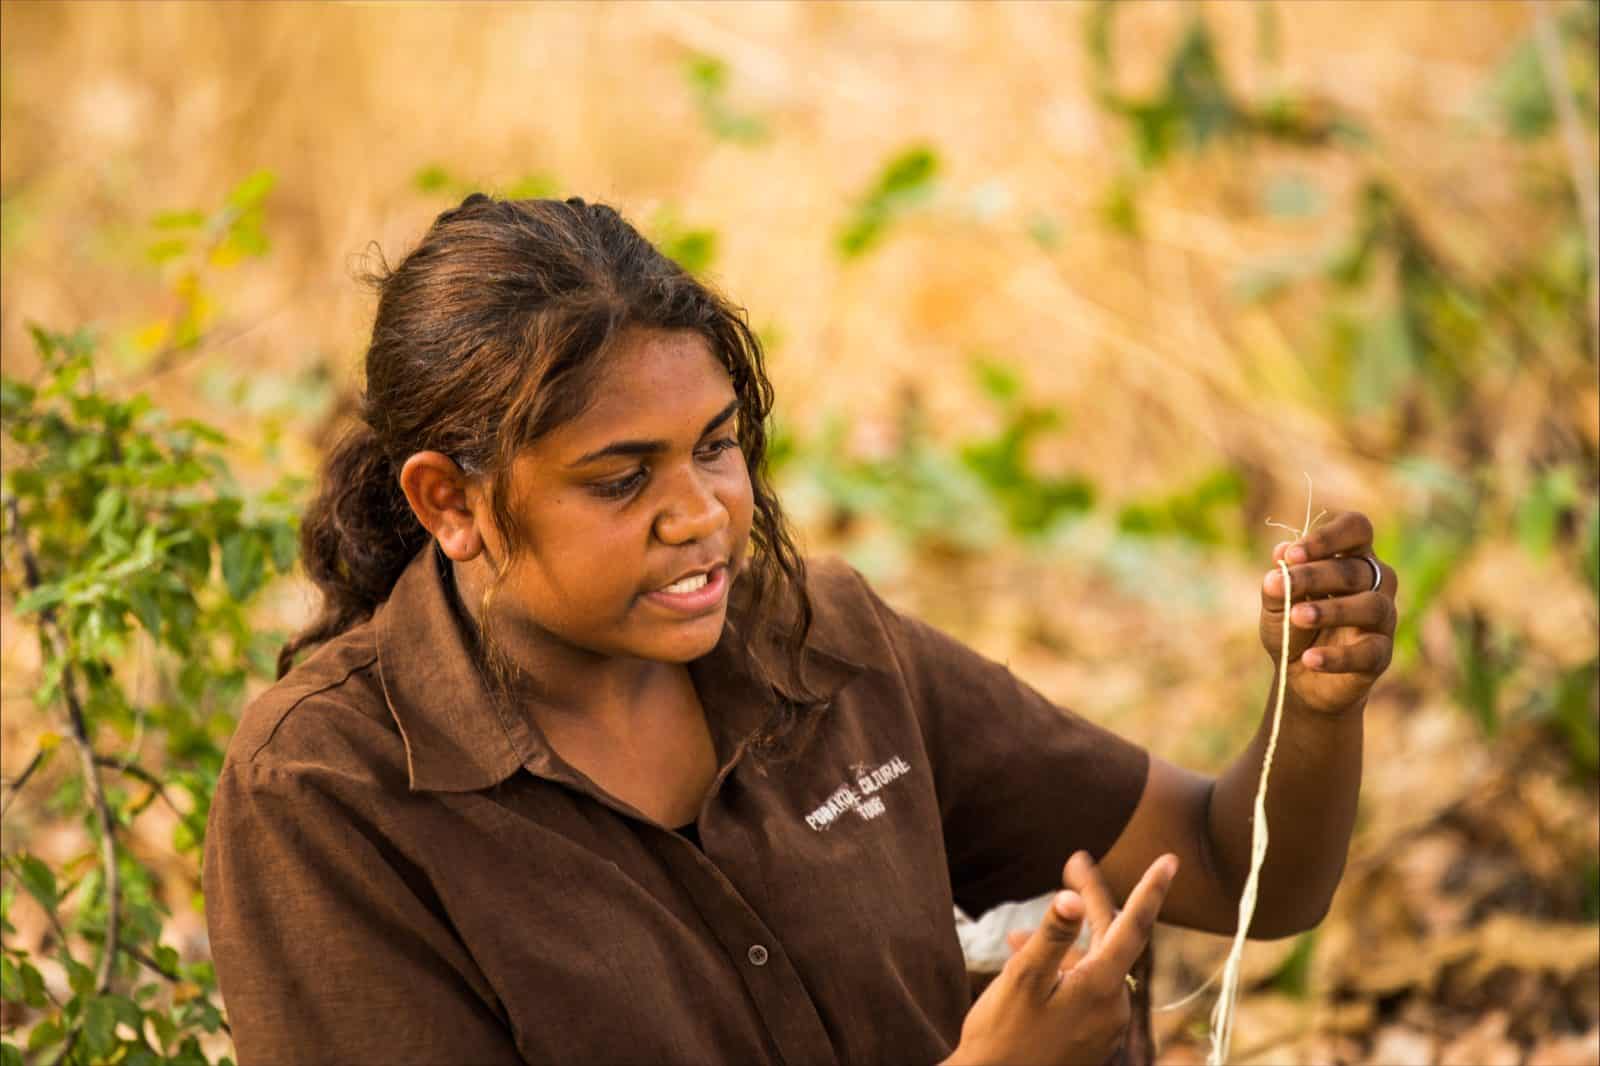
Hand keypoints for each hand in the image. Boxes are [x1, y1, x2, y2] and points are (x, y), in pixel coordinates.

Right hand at [947, 852, 1176, 1065]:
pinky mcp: (1092, 1038)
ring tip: (1015, 937)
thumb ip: (1052, 937)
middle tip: (1073, 863)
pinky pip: (1086, 989)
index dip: (1151, 888)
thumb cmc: (1002, 1036)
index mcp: (1101, 987)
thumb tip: (1073, 899)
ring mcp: (1104, 1025)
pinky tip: (1028, 968)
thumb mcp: (1022, 979)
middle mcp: (1113, 1007)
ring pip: (1094, 964)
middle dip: (1089, 902)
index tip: (1169, 859)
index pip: (1134, 925)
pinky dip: (1063, 969)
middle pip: (1111, 939)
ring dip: (1064, 943)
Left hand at [1260, 510, 1398, 714]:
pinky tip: (1309, 659)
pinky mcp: (1381, 654)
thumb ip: (1279, 580)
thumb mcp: (1276, 602)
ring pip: (1371, 606)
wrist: (1296, 674)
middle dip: (1315, 576)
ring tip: (1296, 616)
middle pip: (1356, 570)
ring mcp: (1383, 618)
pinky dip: (1337, 656)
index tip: (1291, 555)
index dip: (1328, 537)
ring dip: (1331, 610)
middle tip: (1281, 585)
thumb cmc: (1291, 626)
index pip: (1356, 529)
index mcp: (1351, 557)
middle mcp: (1376, 582)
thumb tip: (1279, 552)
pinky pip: (1368, 652)